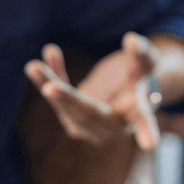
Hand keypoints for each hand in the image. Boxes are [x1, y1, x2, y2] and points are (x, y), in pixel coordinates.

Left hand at [24, 33, 161, 149]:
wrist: (124, 92)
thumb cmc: (140, 78)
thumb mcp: (147, 64)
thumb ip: (141, 53)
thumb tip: (130, 39)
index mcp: (135, 115)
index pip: (141, 122)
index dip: (146, 131)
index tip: (151, 144)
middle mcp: (111, 127)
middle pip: (90, 114)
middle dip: (69, 101)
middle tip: (49, 89)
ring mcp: (88, 126)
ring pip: (65, 107)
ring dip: (48, 84)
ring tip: (32, 66)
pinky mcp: (71, 116)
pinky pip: (58, 95)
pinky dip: (52, 74)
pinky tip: (49, 51)